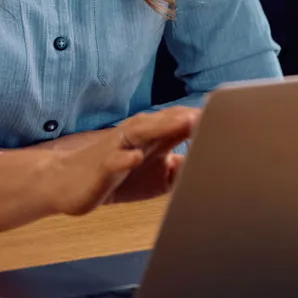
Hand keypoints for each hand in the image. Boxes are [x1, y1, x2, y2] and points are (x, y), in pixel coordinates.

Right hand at [46, 107, 199, 217]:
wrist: (68, 184)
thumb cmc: (117, 176)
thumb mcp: (157, 174)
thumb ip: (182, 166)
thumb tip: (214, 167)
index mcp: (152, 137)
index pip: (179, 123)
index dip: (202, 121)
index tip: (229, 118)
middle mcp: (136, 136)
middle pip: (164, 121)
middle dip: (187, 117)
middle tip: (213, 114)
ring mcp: (117, 149)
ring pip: (140, 132)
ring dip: (161, 126)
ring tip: (184, 122)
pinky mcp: (100, 168)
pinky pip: (112, 161)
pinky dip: (123, 158)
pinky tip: (135, 157)